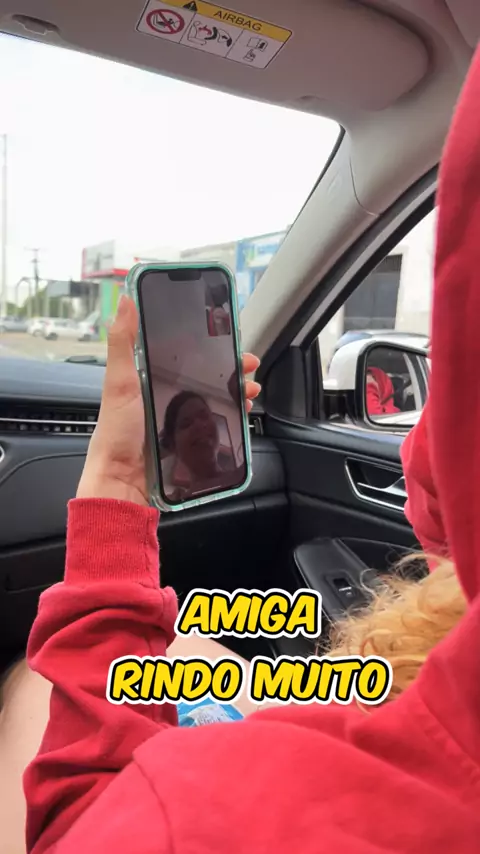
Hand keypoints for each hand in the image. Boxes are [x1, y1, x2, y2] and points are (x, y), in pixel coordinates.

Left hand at [77, 295, 260, 505]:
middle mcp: (168, 396)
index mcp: (151, 378)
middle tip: (248, 365)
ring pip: (217, 398)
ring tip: (250, 390)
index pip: (186, 354)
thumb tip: (125, 300)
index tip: (230, 335)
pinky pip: (218, 423)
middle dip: (232, 368)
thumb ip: (123, 343)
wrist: (123, 481)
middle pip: (208, 375)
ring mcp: (181, 419)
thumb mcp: (119, 382)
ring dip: (238, 390)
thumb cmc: (117, 432)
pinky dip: (234, 415)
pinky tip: (242, 413)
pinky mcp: (191, 441)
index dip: (210, 343)